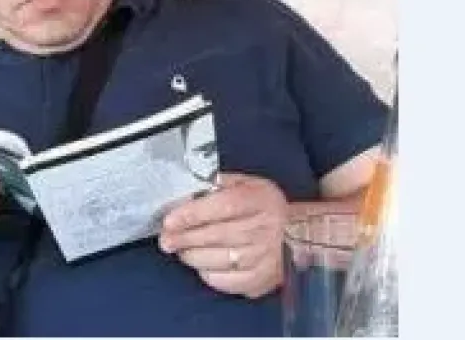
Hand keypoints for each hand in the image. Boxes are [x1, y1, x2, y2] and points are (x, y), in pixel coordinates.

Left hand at [158, 172, 287, 298]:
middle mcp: (264, 229)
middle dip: (184, 238)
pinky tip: (202, 264)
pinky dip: (207, 274)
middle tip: (166, 240)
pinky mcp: (261, 280)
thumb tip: (189, 191)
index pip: (222, 207)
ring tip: (181, 250)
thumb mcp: (245, 184)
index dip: (192, 214)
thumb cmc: (263, 206)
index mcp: (259, 200)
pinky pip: (224, 281)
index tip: (169, 221)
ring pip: (217, 260)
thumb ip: (218, 184)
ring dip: (192, 256)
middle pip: (216, 235)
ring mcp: (264, 258)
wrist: (298, 233)